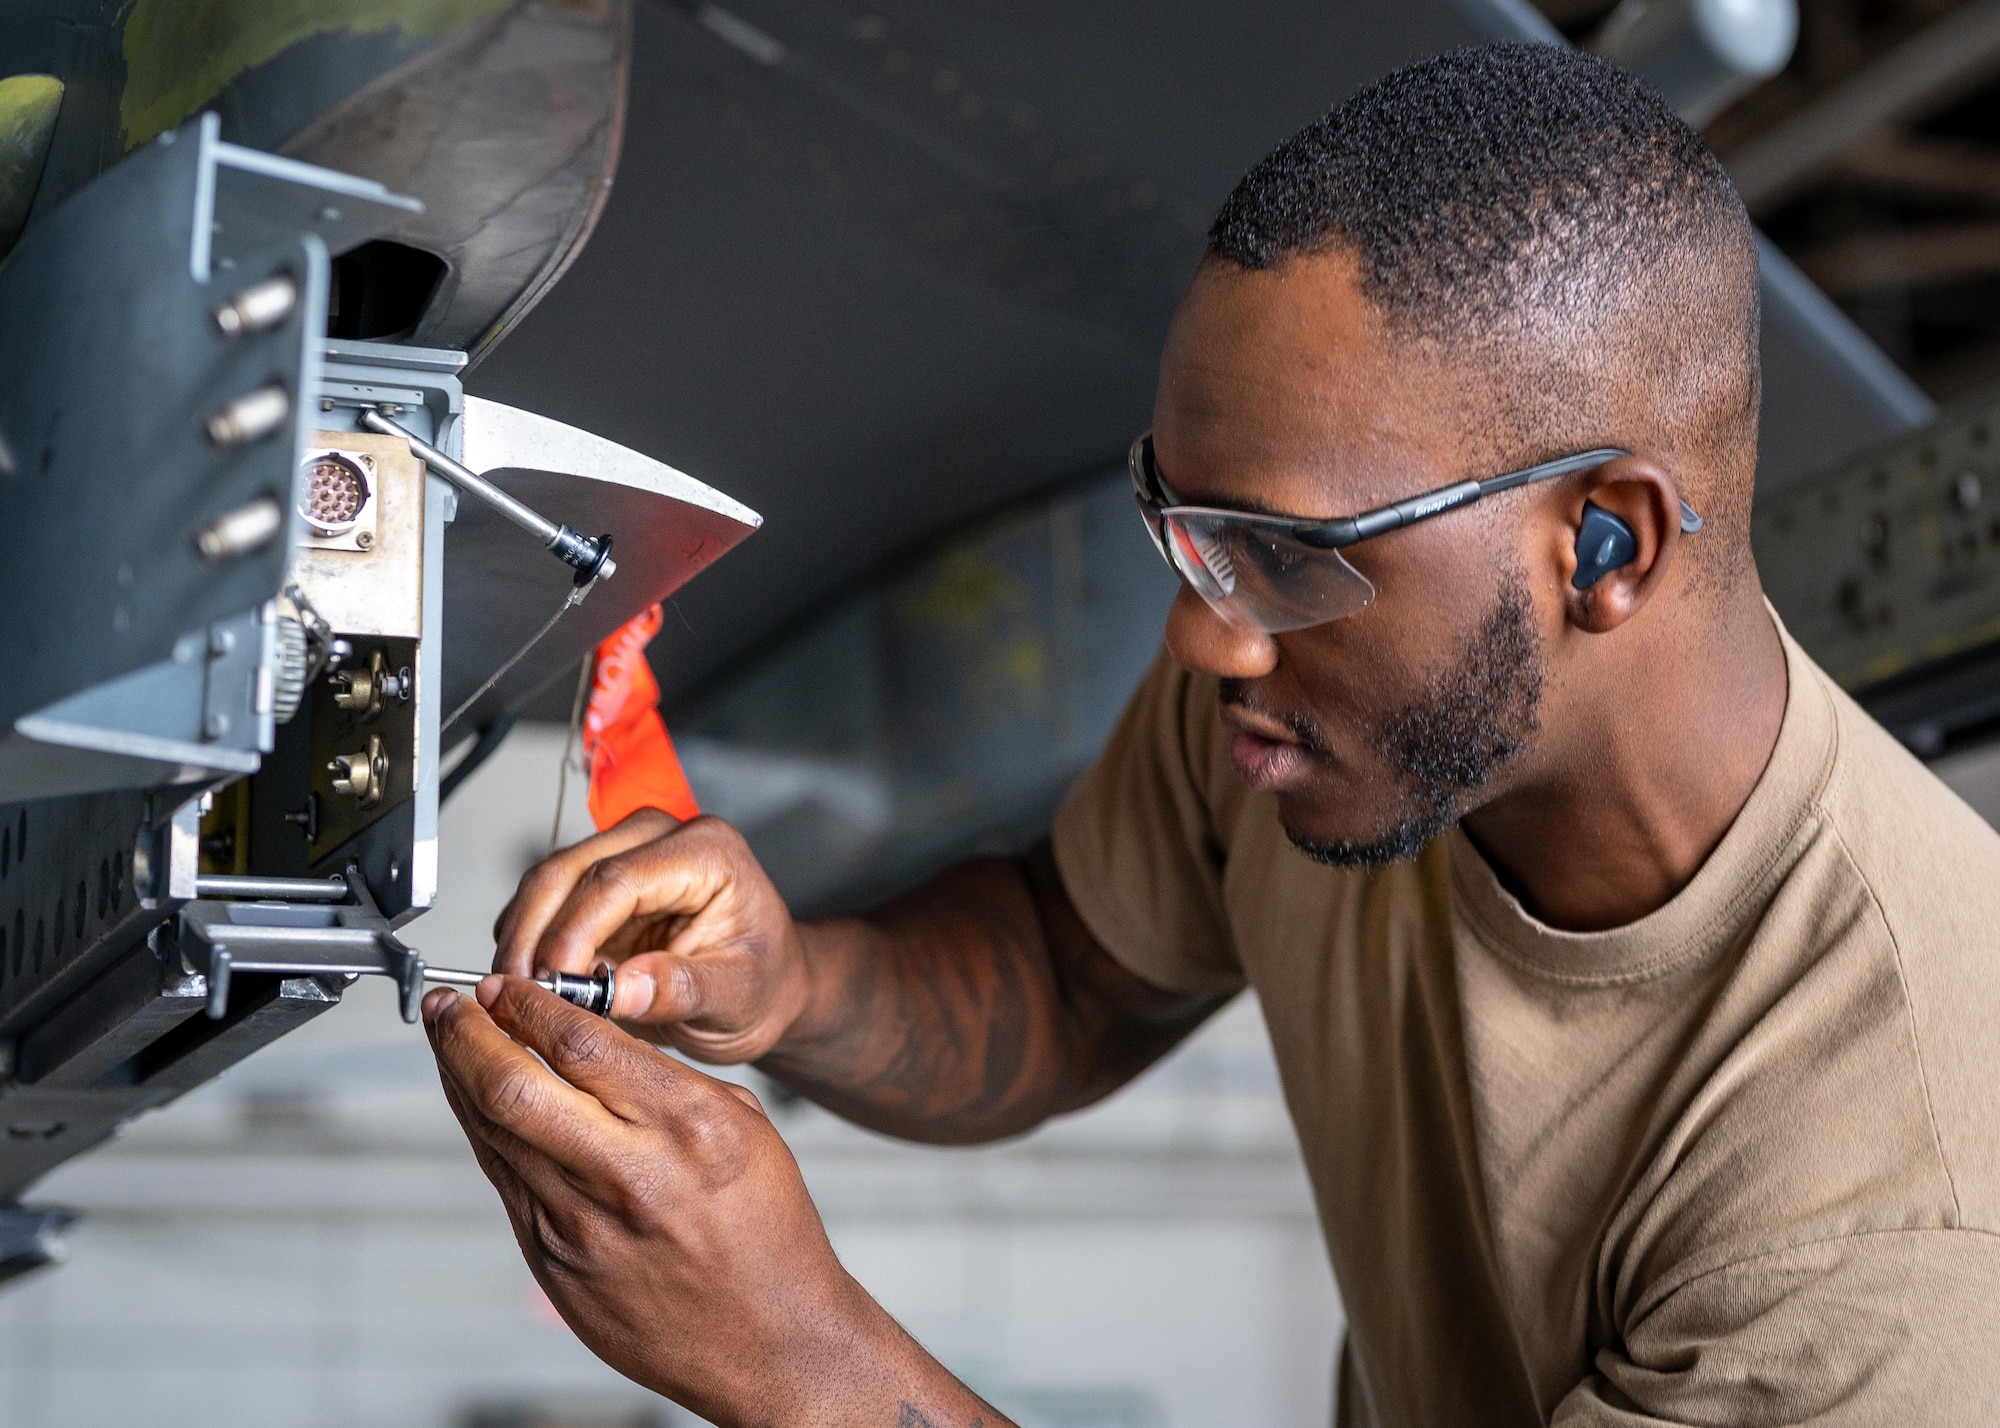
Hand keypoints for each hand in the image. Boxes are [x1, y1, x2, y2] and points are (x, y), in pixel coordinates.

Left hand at [423, 977, 1011, 1427]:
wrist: (772, 1339)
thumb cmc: (767, 1233)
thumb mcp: (742, 1126)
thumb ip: (663, 1080)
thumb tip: (590, 1037)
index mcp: (687, 1126)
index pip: (578, 1041)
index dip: (525, 1003)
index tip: (506, 985)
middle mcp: (628, 1173)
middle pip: (510, 1084)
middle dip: (466, 1034)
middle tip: (451, 1005)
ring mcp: (582, 1225)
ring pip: (491, 1132)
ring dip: (460, 1079)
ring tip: (452, 1043)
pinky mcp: (554, 1263)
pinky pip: (503, 1181)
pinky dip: (484, 1132)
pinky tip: (481, 1107)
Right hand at [493, 809, 808, 1062]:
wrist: (767, 988)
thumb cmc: (763, 984)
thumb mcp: (736, 997)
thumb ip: (679, 990)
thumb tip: (619, 991)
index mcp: (706, 852)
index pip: (615, 881)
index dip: (572, 934)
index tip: (553, 986)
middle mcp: (660, 838)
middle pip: (566, 871)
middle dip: (532, 937)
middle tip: (518, 998)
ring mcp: (624, 853)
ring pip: (543, 884)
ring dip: (521, 940)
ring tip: (524, 1000)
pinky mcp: (597, 882)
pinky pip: (542, 905)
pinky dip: (527, 943)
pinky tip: (534, 987)